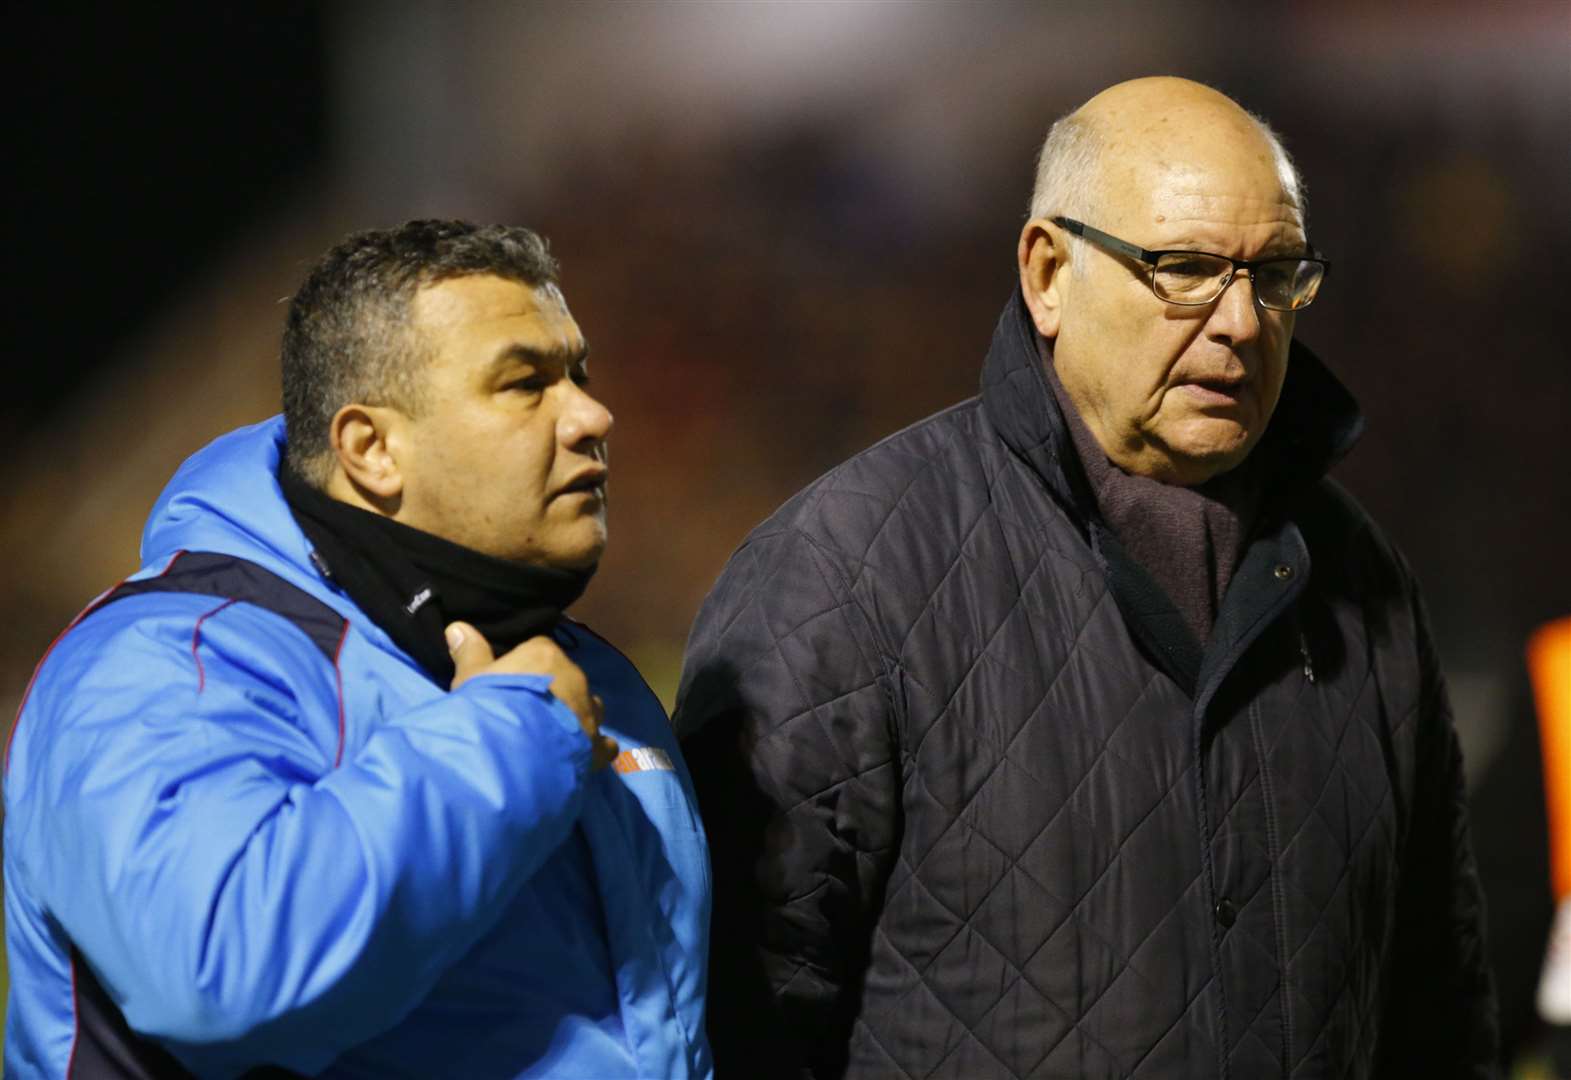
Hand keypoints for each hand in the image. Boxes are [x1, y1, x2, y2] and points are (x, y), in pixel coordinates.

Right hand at [446, 621, 618, 769]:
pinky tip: (584, 757)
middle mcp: (575, 679)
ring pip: (590, 707)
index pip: (540, 649)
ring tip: (555, 735)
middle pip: (568, 678)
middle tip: (530, 712)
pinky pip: (604, 744)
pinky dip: (596, 748)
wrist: (512, 754)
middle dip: (554, 691)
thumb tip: (457, 626)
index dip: (527, 665)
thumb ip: (469, 653)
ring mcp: (589, 713)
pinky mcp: (596, 746)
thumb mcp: (470, 679)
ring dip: (577, 716)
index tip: (513, 683)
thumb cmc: (489, 708)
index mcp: (545, 656)